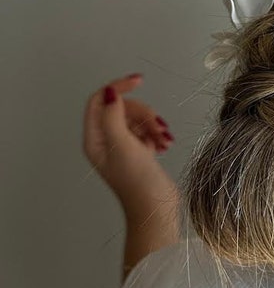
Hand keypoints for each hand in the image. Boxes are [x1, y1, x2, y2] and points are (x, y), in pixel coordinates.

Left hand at [82, 74, 177, 214]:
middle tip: (159, 127)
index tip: (139, 80)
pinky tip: (164, 145)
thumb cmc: (137, 180)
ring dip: (154, 124)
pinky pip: (146, 130)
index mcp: (94, 138)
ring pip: (137, 119)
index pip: (99, 100)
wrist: (156, 207)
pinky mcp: (138, 151)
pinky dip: (157, 133)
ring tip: (165, 140)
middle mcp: (105, 140)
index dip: (117, 87)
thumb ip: (113, 116)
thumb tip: (110, 92)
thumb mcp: (122, 144)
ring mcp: (122, 146)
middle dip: (144, 113)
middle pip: (122, 108)